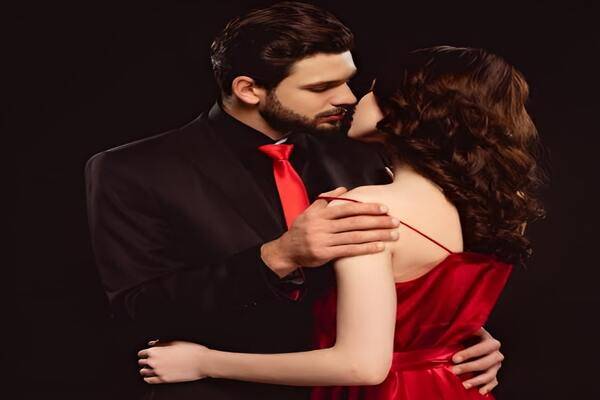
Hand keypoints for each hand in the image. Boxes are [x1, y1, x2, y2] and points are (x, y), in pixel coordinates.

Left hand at [137, 340, 209, 383]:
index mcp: (157, 351)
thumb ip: (161, 343)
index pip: (142, 352)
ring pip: (145, 372)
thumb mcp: (175, 342)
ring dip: (145, 370)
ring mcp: (159, 372)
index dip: (143, 352)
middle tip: (146, 360)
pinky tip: (148, 378)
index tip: (144, 353)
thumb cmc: (190, 350)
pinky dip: (148, 379)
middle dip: (144, 360)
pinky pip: (151, 381)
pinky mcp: (165, 380)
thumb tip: (153, 343)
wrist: (201, 362)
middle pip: (142, 362)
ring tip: (145, 369)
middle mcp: (155, 362)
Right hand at [261, 187, 399, 276]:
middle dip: (377, 221)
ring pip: (355, 236)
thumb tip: (343, 189)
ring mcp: (323, 240)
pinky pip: (349, 251)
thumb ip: (326, 200)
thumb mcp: (309, 211)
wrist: (286, 250)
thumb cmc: (301, 230)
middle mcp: (323, 226)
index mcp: (321, 214)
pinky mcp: (325, 254)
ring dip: (376, 235)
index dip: (367, 207)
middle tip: (395, 221)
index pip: (348, 208)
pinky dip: (366, 249)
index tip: (383, 208)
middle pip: (355, 222)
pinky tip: (380, 247)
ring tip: (393, 235)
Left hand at [450, 328, 503, 394]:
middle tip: (454, 371)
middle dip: (469, 367)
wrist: (472, 342)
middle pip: (485, 362)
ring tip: (464, 384)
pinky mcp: (494, 373)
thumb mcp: (464, 331)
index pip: (481, 348)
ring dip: (476, 380)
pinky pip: (493, 382)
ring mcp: (496, 364)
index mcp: (489, 340)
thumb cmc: (466, 336)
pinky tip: (480, 391)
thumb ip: (460, 332)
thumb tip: (450, 331)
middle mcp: (495, 352)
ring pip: (489, 374)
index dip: (468, 354)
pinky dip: (487, 387)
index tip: (454, 359)